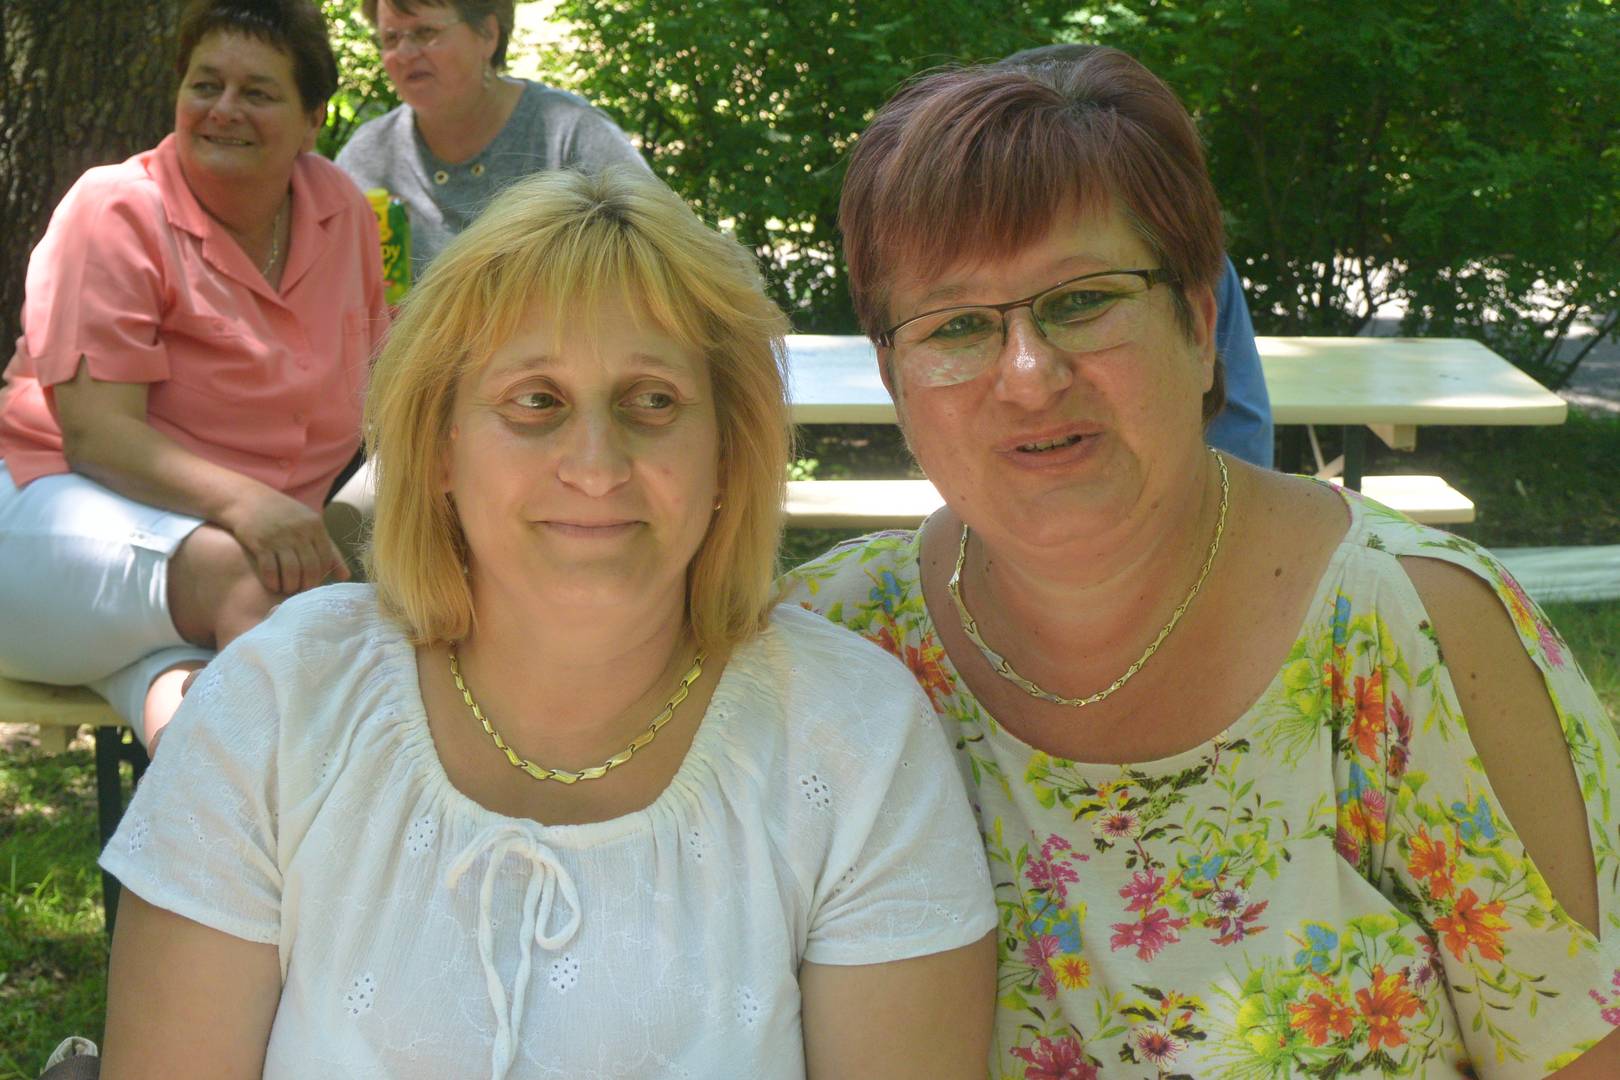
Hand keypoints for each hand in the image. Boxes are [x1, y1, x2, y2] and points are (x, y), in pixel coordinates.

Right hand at [221, 487, 350, 594]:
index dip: (321, 574)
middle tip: (301, 591)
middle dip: (307, 584)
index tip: (314, 582)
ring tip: (287, 589)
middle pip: (310, 568)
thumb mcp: (308, 524)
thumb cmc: (283, 514)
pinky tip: (272, 585)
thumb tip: (346, 577)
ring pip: (292, 572)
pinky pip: (270, 570)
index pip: (326, 558)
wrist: (246, 499)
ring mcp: (280, 536)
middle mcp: (300, 531)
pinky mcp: (260, 543)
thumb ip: (329, 549)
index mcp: (315, 525)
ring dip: (290, 586)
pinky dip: (272, 581)